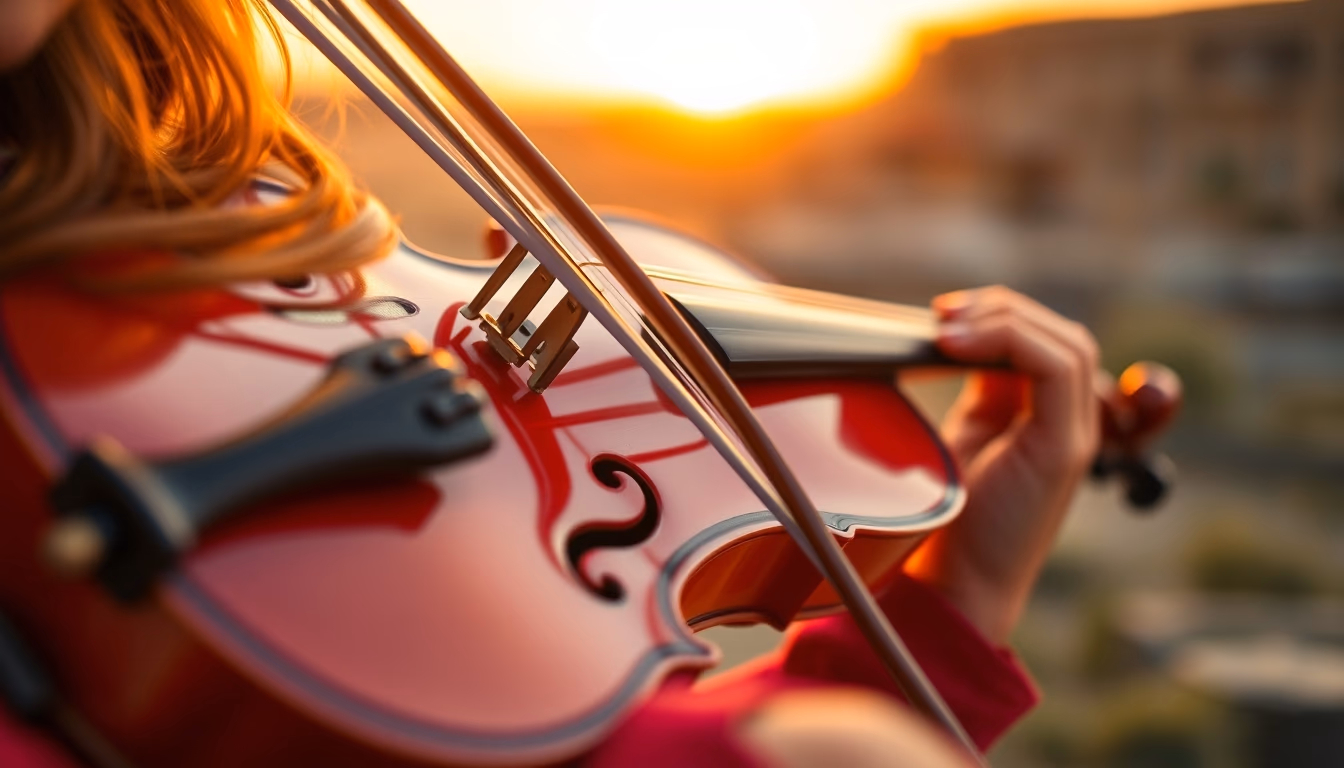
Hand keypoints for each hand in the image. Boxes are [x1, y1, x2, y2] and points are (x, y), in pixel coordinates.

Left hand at [904, 286, 1102, 643]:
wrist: (954, 587)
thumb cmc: (947, 523)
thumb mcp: (962, 439)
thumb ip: (978, 391)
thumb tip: (957, 334)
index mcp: (1042, 421)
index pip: (1045, 344)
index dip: (1001, 316)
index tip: (942, 315)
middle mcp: (1068, 426)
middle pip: (1062, 337)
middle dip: (1002, 309)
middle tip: (943, 313)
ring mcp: (1073, 438)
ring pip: (1068, 345)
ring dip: (1005, 319)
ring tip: (948, 326)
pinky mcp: (1064, 451)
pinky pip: (1058, 369)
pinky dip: (1009, 341)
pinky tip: (958, 344)